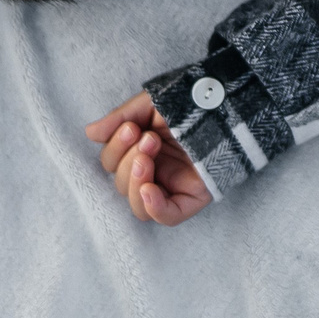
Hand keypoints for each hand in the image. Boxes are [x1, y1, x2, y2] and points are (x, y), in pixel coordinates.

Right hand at [85, 92, 213, 225]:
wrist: (228, 101)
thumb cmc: (190, 100)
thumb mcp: (150, 103)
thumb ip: (120, 117)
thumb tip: (90, 133)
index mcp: (141, 151)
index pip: (112, 163)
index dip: (114, 149)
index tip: (132, 127)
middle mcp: (154, 172)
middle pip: (121, 184)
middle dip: (128, 160)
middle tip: (149, 139)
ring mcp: (172, 187)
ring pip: (139, 206)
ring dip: (135, 180)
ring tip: (148, 155)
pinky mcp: (193, 197)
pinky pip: (167, 217)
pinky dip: (154, 208)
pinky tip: (148, 190)